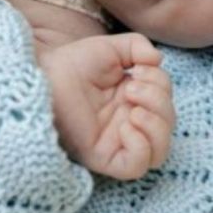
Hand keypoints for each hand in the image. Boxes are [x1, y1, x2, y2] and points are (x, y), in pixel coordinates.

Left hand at [37, 33, 174, 179]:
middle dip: (158, 102)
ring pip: (159, 152)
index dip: (161, 85)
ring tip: (133, 108)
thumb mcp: (111, 48)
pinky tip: (126, 125)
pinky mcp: (103, 157)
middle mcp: (127, 122)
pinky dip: (141, 146)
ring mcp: (117, 142)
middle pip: (166, 126)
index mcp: (132, 100)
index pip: (165, 102)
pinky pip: (135, 166)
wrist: (45, 76)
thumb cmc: (72, 63)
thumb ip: (138, 46)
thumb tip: (158, 61)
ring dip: (156, 125)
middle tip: (131, 88)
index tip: (137, 70)